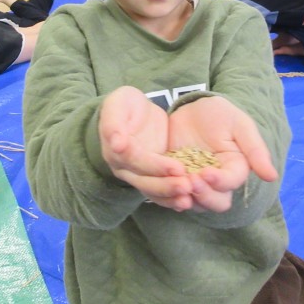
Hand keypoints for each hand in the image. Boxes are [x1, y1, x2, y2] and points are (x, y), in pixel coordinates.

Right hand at [99, 86, 192, 210]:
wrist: (135, 112)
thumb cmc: (125, 104)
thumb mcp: (118, 103)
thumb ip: (113, 122)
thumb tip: (117, 144)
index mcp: (115, 149)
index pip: (134, 160)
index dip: (154, 165)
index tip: (176, 167)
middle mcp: (124, 168)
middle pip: (144, 181)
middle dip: (166, 185)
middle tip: (187, 186)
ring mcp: (137, 174)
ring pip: (152, 191)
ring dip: (170, 195)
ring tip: (190, 197)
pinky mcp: (151, 176)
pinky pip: (160, 192)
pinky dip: (172, 198)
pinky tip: (190, 200)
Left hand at [169, 96, 277, 212]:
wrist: (191, 107)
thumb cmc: (219, 114)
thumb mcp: (239, 125)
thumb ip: (255, 150)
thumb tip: (272, 177)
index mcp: (235, 168)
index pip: (231, 183)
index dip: (220, 182)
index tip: (207, 172)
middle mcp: (217, 182)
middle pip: (216, 202)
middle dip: (204, 195)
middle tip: (191, 179)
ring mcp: (196, 183)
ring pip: (196, 204)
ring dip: (187, 198)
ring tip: (177, 184)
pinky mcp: (176, 180)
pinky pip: (174, 196)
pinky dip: (169, 196)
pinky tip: (163, 186)